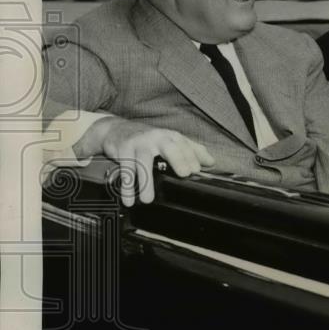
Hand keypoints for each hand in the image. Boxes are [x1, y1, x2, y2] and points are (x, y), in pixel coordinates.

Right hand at [75, 116, 214, 206]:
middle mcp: (156, 137)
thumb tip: (211, 162)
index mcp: (170, 136)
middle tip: (184, 173)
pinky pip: (125, 170)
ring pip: (143, 161)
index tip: (196, 170)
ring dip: (145, 181)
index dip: (192, 156)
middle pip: (169, 147)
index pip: (185, 145)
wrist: (116, 129)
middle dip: (178, 159)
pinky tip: (129, 199)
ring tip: (147, 200)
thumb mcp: (171, 140)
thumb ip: (192, 150)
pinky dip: (127, 186)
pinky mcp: (122, 150)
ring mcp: (138, 143)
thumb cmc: (149, 138)